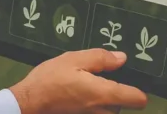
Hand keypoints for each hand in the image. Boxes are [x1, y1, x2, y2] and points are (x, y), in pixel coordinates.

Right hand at [9, 49, 147, 113]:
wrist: (28, 102)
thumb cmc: (51, 79)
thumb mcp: (74, 59)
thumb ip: (100, 58)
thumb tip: (122, 59)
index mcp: (104, 93)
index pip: (137, 99)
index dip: (138, 89)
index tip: (131, 79)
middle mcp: (101, 111)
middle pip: (121, 105)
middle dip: (116, 93)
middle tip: (101, 78)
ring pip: (108, 111)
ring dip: (103, 100)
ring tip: (87, 84)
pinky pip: (94, 112)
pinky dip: (92, 105)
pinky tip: (77, 92)